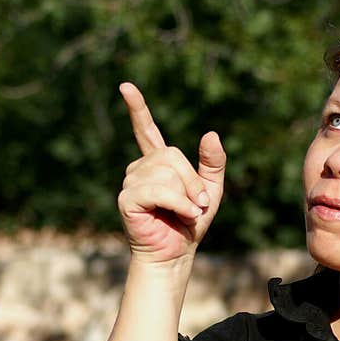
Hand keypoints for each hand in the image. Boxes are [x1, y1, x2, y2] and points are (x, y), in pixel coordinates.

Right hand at [117, 82, 225, 263]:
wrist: (177, 253)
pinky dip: (178, 203)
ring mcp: (131, 182)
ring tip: (187, 213)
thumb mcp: (211, 189)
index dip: (137, 109)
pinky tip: (183, 215)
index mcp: (157, 164)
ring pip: (166, 172)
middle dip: (192, 180)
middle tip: (199, 205)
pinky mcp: (127, 198)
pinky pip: (158, 190)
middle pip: (171, 154)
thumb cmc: (190, 223)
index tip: (126, 87)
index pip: (145, 131)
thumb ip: (213, 161)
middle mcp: (140, 168)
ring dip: (187, 195)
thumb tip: (211, 133)